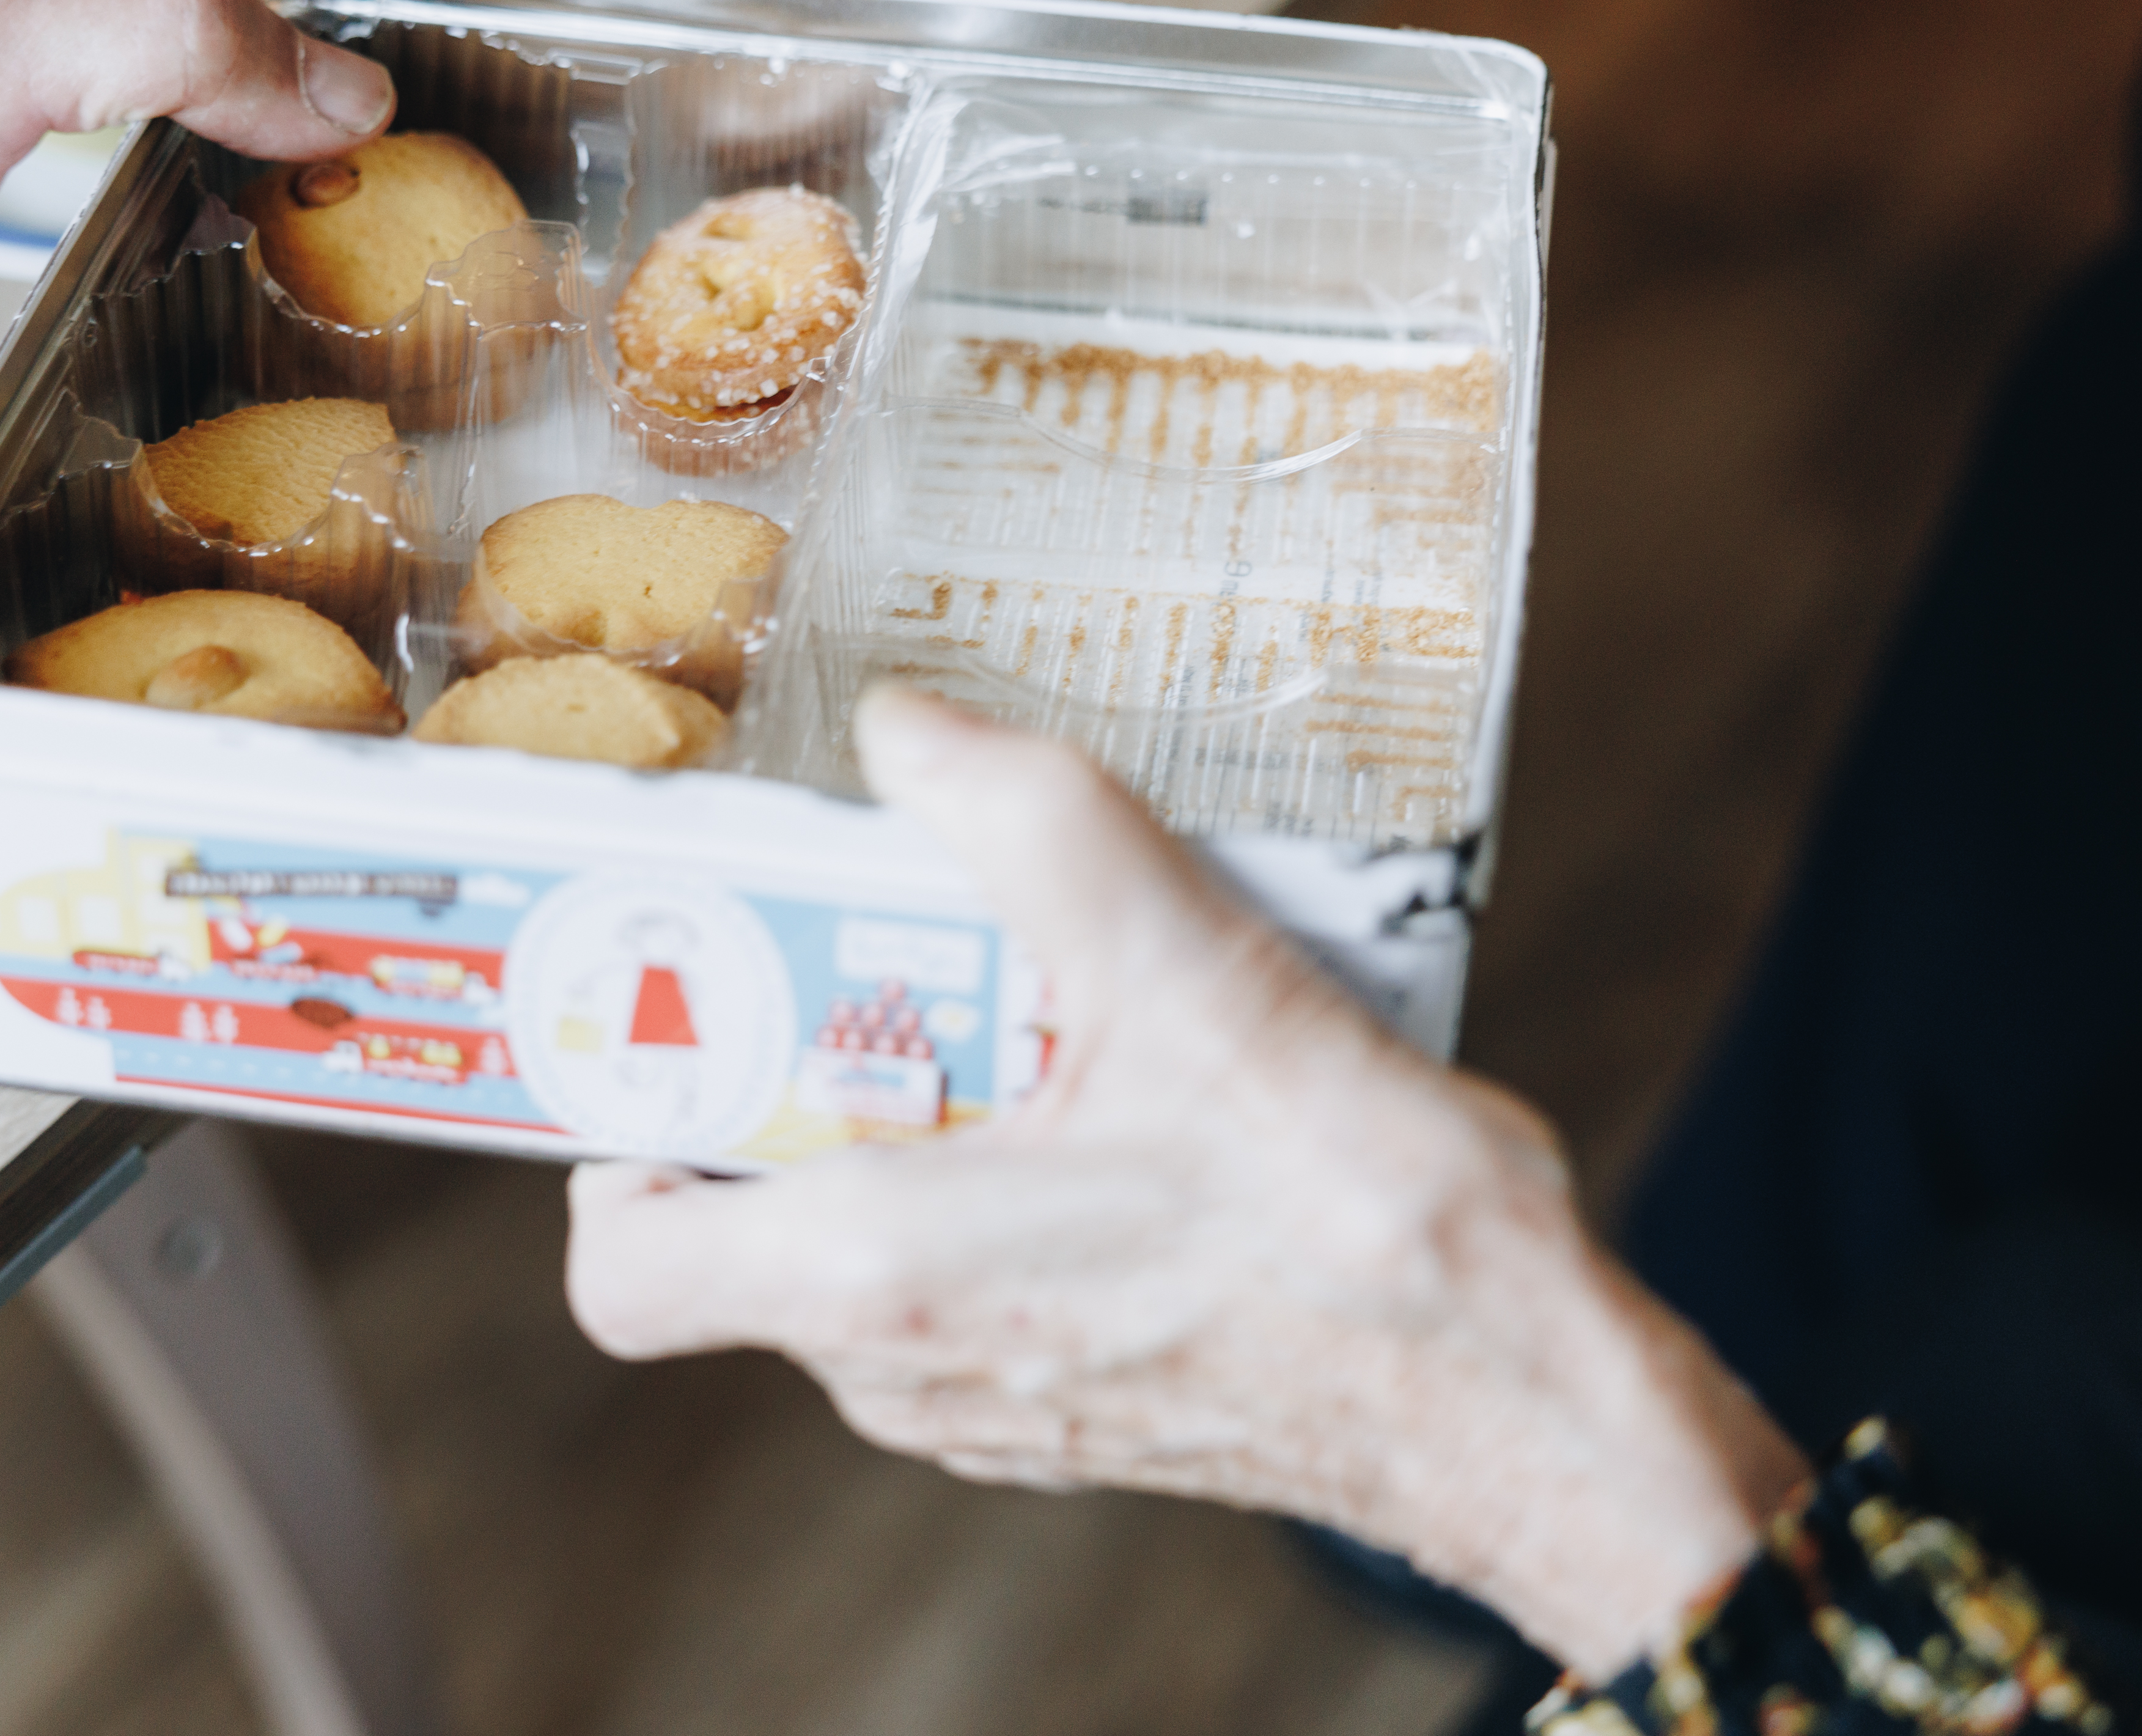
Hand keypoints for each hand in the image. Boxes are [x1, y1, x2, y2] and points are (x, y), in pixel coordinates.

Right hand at [0, 0, 390, 629]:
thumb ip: (177, 52)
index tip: (255, 574)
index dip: (162, 594)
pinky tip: (65, 415)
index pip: (28, 636)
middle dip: (133, 537)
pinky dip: (0, 469)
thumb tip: (336, 101)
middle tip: (251, 490)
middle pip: (16, 603)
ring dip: (68, 500)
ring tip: (167, 449)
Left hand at [566, 688, 1804, 1674]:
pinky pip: (968, 1285)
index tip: (688, 1036)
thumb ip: (1023, 817)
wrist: (1523, 1401)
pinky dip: (994, 1184)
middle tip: (881, 956)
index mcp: (877, 1275)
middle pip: (745, 1227)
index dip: (618, 1148)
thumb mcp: (1182, 963)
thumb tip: (908, 731)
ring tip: (1020, 1011)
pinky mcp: (1071, 1410)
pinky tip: (1111, 1098)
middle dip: (796, 1081)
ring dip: (908, 1124)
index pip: (621, 1269)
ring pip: (864, 1252)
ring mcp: (986, 1407)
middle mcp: (904, 1369)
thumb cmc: (1357, 1227)